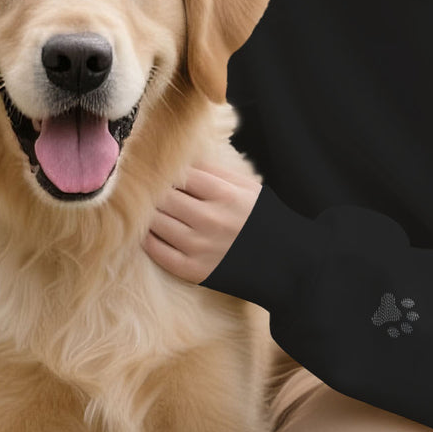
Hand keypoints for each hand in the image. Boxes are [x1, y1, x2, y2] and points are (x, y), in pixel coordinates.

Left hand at [144, 160, 259, 283]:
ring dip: (149, 213)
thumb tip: (185, 160)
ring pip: (155, 222)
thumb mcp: (249, 189)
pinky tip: (150, 231)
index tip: (159, 171)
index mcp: (225, 195)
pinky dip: (148, 238)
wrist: (285, 264)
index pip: (180, 175)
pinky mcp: (192, 270)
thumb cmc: (264, 221)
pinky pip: (157, 251)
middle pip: (163, 197)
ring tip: (149, 208)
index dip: (167, 171)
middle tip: (147, 189)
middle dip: (154, 191)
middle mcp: (210, 219)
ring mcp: (200, 246)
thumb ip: (217, 173)